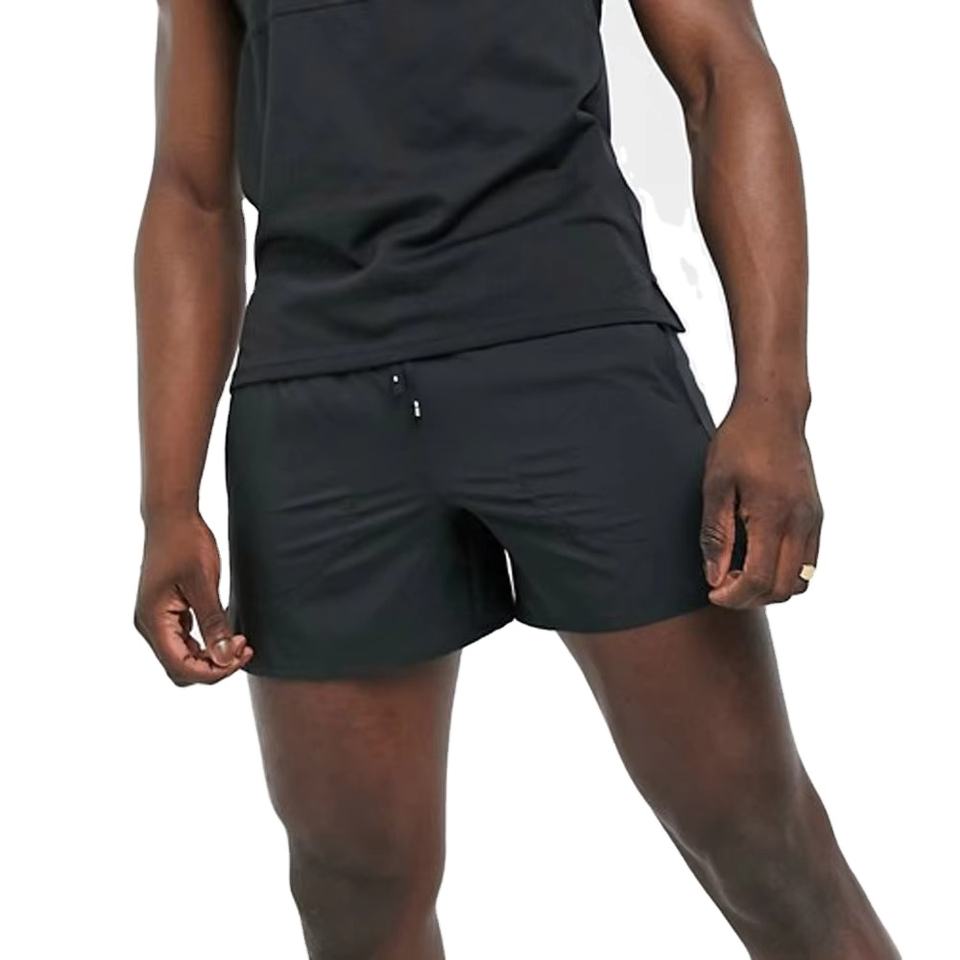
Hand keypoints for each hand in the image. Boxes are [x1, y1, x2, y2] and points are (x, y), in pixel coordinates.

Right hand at [134, 512, 252, 684]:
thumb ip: (212, 622)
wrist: (172, 515)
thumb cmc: (185, 542)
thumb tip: (223, 658)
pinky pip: (186, 640)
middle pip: (180, 667)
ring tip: (239, 640)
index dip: (212, 671)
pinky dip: (206, 642)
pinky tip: (227, 630)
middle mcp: (150, 625)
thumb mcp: (203, 583)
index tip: (240, 656)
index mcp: (153, 620)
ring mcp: (157, 619)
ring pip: (183, 656)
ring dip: (211, 655)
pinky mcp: (168, 611)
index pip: (180, 666)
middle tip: (242, 648)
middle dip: (213, 666)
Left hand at [700, 400, 822, 607]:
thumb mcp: (716, 485)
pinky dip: (784, 572)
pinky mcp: (816, 516)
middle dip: (750, 597)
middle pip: (784, 589)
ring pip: (801, 581)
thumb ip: (716, 534)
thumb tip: (714, 576)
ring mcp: (813, 520)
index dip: (734, 596)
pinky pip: (808, 562)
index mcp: (774, 516)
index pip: (760, 579)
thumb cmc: (739, 442)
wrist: (774, 412)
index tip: (711, 592)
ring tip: (738, 572)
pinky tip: (757, 557)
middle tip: (721, 584)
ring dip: (770, 587)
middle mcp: (801, 523)